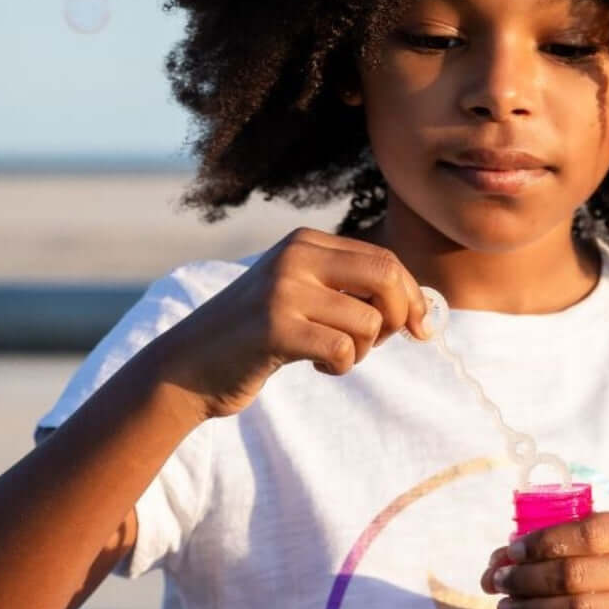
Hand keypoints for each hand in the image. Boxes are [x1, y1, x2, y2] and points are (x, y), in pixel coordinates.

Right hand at [156, 227, 431, 420]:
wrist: (187, 366)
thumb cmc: (255, 337)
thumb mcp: (300, 297)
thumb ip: (350, 293)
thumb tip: (420, 311)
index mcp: (304, 242)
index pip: (384, 259)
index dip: (411, 296)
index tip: (420, 328)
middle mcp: (295, 256)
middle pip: (386, 276)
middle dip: (399, 315)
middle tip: (382, 342)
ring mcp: (283, 290)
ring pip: (368, 322)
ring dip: (361, 351)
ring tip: (330, 354)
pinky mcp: (275, 328)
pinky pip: (343, 349)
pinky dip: (340, 365)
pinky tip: (316, 364)